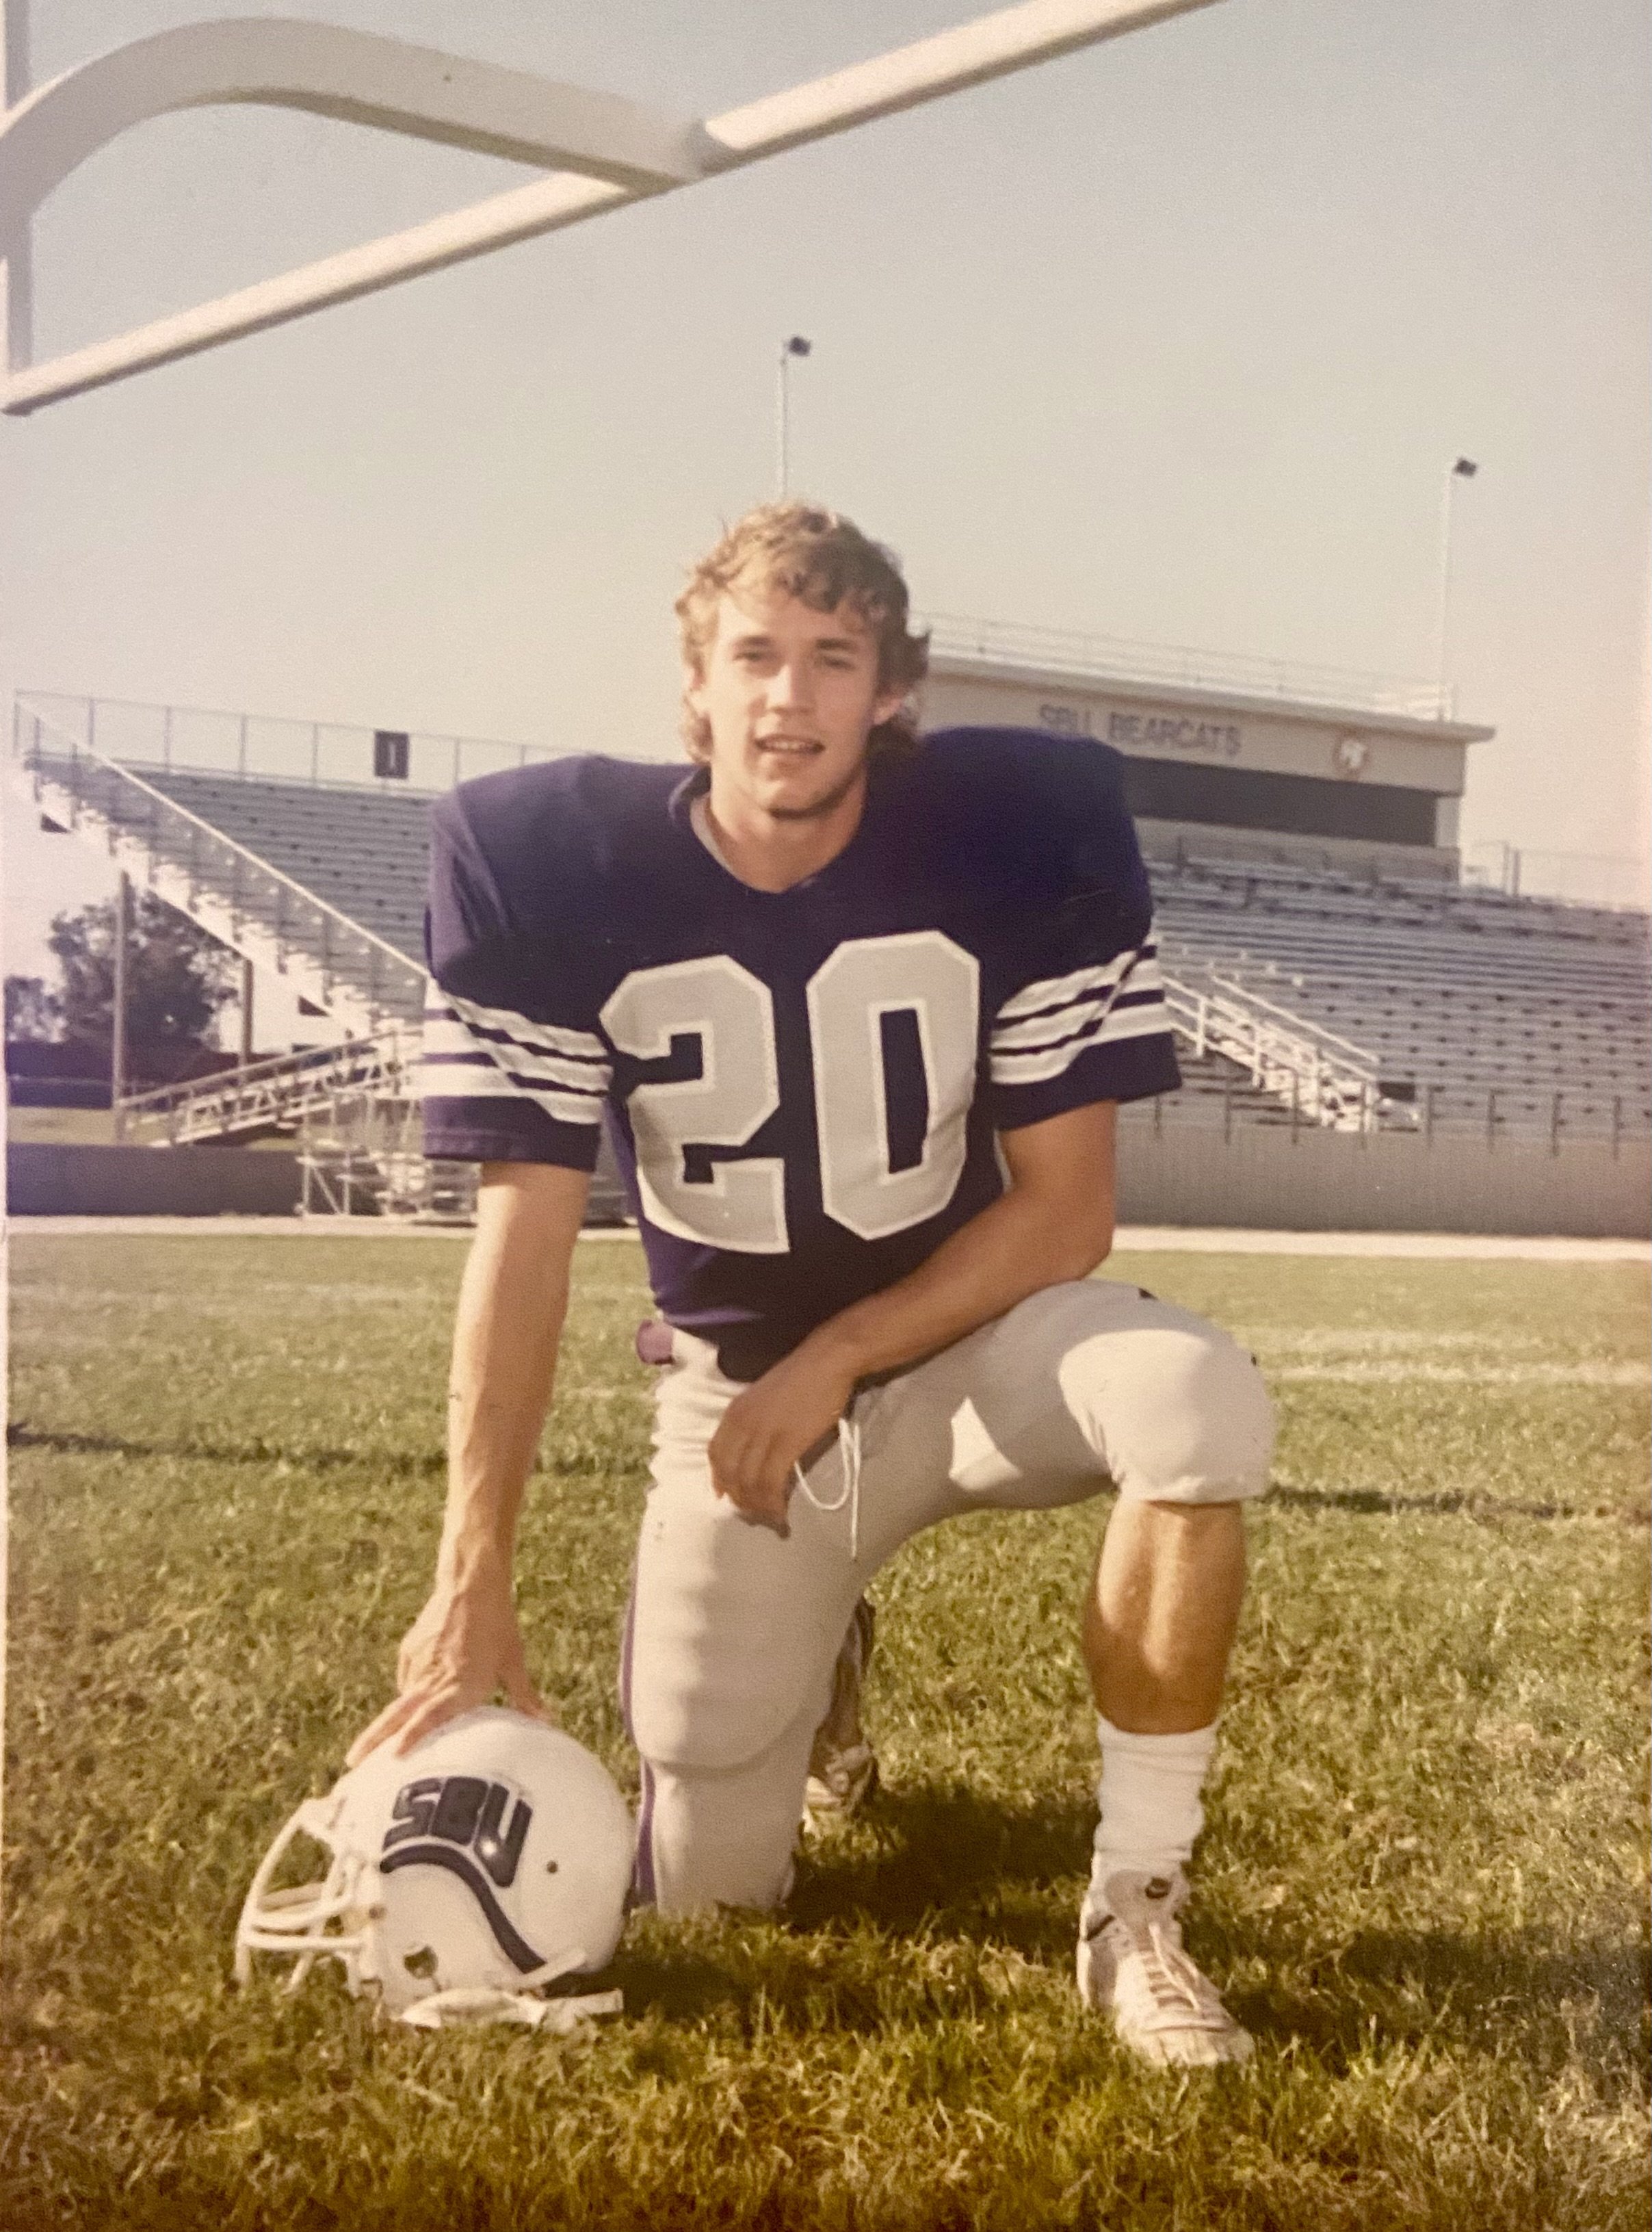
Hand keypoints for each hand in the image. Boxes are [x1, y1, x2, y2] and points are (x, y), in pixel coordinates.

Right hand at [345, 1572, 549, 1767]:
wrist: (471, 1582)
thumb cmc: (498, 1624)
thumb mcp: (513, 1661)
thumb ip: (525, 1696)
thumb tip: (548, 1721)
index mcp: (460, 1683)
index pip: (431, 1715)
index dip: (413, 1735)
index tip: (394, 1756)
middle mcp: (434, 1676)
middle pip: (396, 1713)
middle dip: (373, 1740)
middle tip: (351, 1763)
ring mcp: (417, 1662)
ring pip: (402, 1698)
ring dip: (393, 1720)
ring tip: (379, 1744)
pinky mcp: (409, 1649)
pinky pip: (407, 1678)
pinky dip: (411, 1691)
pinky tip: (421, 1694)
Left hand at [708, 1339, 858, 1532]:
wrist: (827, 1361)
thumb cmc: (801, 1375)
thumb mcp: (763, 1396)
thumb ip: (753, 1420)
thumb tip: (753, 1447)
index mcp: (734, 1412)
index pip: (715, 1455)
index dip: (719, 1480)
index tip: (726, 1497)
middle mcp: (742, 1425)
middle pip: (729, 1474)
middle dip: (739, 1500)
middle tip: (754, 1515)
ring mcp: (763, 1435)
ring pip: (749, 1483)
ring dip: (757, 1507)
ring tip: (770, 1519)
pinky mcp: (786, 1444)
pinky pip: (771, 1483)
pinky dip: (773, 1503)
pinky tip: (781, 1513)